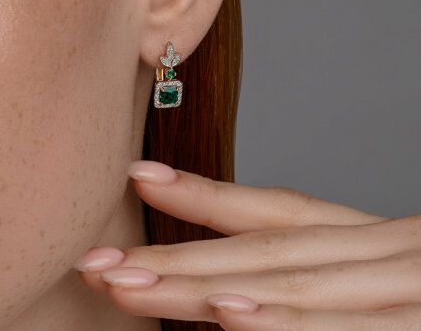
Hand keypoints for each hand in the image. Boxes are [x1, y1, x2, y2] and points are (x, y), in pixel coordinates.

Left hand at [75, 160, 420, 329]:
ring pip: (296, 284)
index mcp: (372, 236)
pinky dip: (295, 326)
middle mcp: (389, 251)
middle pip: (266, 250)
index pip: (276, 209)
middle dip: (178, 259)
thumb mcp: (382, 264)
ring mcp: (412, 288)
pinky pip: (355, 330)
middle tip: (102, 262)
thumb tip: (241, 290)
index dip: (204, 194)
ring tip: (132, 286)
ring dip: (209, 289)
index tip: (139, 177)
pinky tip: (235, 319)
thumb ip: (324, 267)